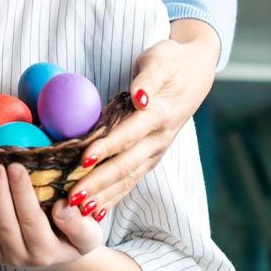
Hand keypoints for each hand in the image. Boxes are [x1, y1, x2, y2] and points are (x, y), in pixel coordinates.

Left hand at [0, 163, 102, 268]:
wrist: (54, 253)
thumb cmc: (71, 235)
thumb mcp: (88, 233)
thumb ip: (79, 225)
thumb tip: (63, 210)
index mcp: (45, 251)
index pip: (31, 219)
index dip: (21, 193)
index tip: (15, 167)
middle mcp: (20, 258)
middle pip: (4, 224)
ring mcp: (0, 257)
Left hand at [72, 19, 218, 219]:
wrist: (197, 70)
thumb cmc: (172, 62)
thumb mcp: (160, 60)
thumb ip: (148, 79)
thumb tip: (138, 95)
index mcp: (158, 115)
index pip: (128, 135)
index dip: (107, 148)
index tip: (84, 160)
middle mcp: (158, 139)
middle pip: (125, 165)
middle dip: (99, 183)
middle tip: (73, 197)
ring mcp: (156, 151)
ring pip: (128, 178)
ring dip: (104, 195)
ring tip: (80, 210)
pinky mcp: (151, 156)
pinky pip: (131, 179)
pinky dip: (114, 196)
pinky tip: (96, 210)